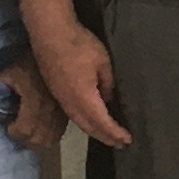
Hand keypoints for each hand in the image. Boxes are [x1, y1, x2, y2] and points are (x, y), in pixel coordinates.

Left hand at [0, 54, 66, 153]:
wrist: (55, 52)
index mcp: (35, 100)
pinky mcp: (68, 112)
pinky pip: (60, 133)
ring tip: (28, 132)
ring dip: (38, 141)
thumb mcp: (9, 71)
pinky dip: (48, 136)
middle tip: (17, 131)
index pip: (25, 130)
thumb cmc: (28, 62)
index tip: (8, 125)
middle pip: (39, 140)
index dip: (14, 132)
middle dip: (25, 140)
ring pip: (51, 140)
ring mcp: (62, 113)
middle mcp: (51, 110)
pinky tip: (40, 128)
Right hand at [32, 27, 131, 149]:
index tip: (128, 140)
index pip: (102, 122)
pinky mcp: (56, 92)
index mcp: (84, 97)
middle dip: (106, 138)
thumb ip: (107, 84)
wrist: (50, 33)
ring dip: (95, 132)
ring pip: (79, 122)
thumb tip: (108, 99)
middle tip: (121, 144)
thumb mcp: (103, 62)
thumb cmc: (80, 44)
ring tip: (108, 137)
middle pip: (89, 127)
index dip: (115, 133)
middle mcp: (70, 103)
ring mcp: (61, 99)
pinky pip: (73, 115)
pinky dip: (85, 123)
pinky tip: (91, 121)